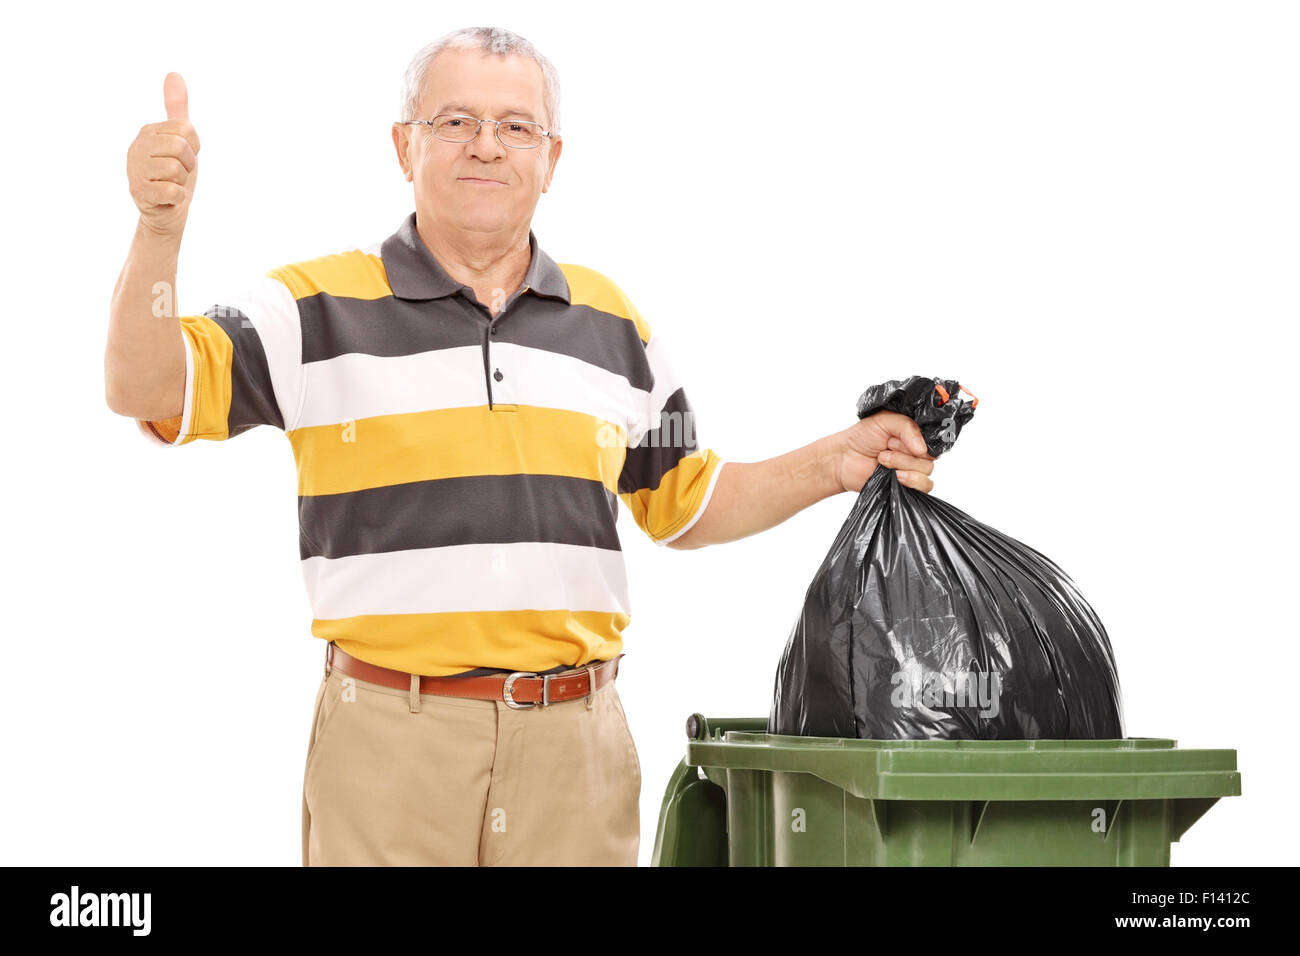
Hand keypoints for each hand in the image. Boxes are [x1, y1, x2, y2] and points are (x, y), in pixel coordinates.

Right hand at [127, 72, 199, 237]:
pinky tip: (167, 198)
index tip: (183, 157)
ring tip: (171, 184)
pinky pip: (174, 191)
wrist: (167, 212)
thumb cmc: (175, 174)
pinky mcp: (139, 192)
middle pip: (182, 148)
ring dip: (182, 182)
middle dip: (188, 165)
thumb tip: (174, 73)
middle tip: (178, 174)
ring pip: (177, 169)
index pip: (187, 130)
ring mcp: (134, 169)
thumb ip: (177, 108)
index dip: (194, 148)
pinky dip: (178, 198)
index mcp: (148, 131)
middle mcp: (136, 146)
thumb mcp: (181, 139)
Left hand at [833, 410, 936, 493]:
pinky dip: (911, 480)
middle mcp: (917, 452)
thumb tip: (923, 448)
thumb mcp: (884, 420)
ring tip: (883, 459)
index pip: (934, 439)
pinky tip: (895, 476)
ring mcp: (912, 469)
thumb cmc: (862, 436)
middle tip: (886, 448)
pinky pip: (924, 486)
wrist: (843, 458)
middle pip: (930, 456)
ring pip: (927, 471)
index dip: (920, 440)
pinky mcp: (907, 485)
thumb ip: (907, 427)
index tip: (899, 439)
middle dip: (905, 453)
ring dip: (903, 464)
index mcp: (914, 435)